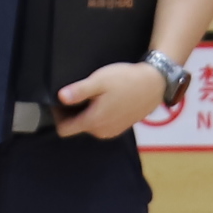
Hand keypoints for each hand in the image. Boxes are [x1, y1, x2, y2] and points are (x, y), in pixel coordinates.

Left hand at [51, 58, 168, 141]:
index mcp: (94, 121)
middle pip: (76, 127)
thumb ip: (79, 91)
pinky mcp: (120, 127)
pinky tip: (105, 99)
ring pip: (89, 125)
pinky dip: (98, 114)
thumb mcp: (100, 81)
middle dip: (72, 112)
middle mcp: (101, 131)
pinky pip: (101, 124)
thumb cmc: (126, 80)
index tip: (60, 100)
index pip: (64, 129)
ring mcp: (112, 131)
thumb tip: (60, 97)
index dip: (58, 115)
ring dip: (86, 112)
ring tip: (93, 94)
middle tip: (78, 91)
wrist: (154, 84)